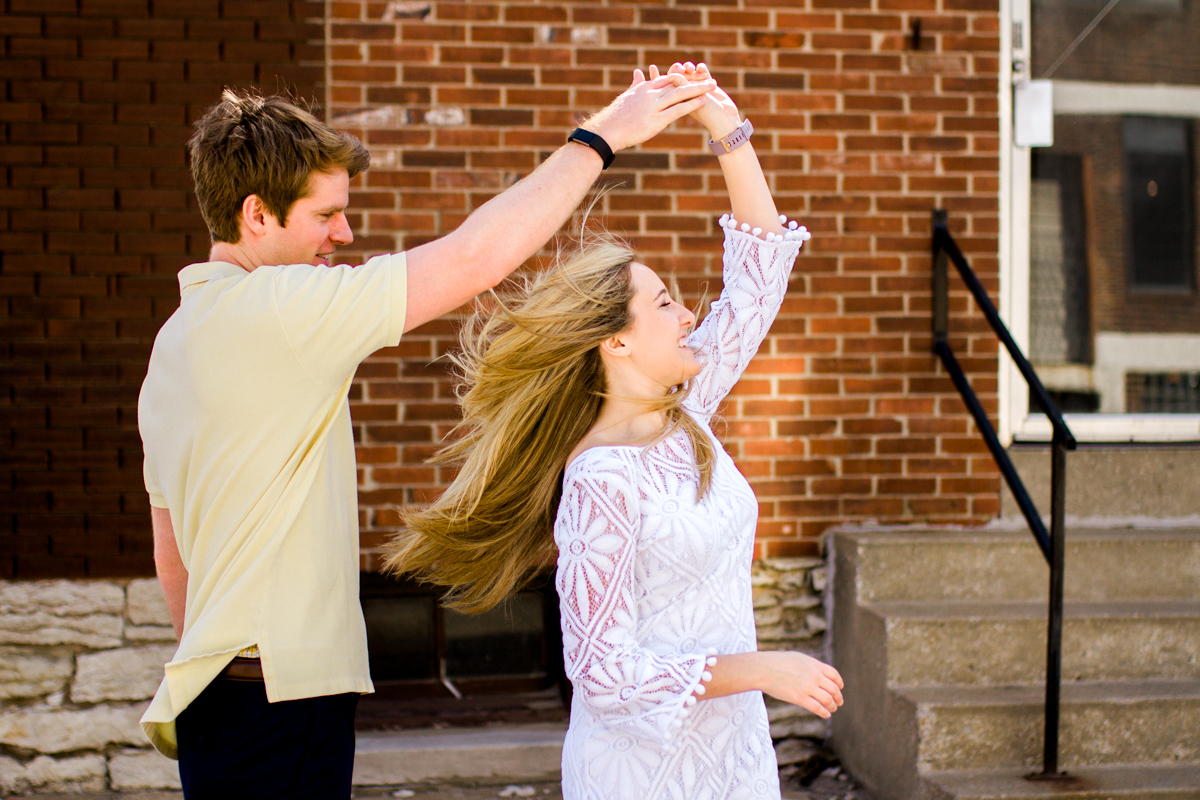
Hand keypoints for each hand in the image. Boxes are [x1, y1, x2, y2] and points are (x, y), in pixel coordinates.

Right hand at [583, 69, 714, 152]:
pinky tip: (702, 102)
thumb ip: (635, 83)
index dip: (683, 77)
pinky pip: (677, 110)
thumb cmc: (616, 116)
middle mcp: (651, 94)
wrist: (608, 130)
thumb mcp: (627, 96)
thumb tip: (638, 71)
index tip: (696, 75)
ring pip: (680, 94)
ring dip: (698, 90)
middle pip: (677, 84)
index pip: (668, 78)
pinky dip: (691, 105)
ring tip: (712, 87)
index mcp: (645, 88)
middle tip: (711, 79)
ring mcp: (654, 107)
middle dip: (695, 81)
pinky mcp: (656, 120)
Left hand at [659, 62, 741, 141]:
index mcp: (676, 99)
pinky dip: (701, 68)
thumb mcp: (692, 100)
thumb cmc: (706, 113)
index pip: (665, 84)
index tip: (663, 71)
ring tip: (692, 69)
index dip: (662, 76)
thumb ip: (682, 86)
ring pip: (689, 72)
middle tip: (682, 69)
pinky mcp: (707, 84)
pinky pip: (702, 72)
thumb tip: (669, 75)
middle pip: (677, 75)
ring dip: (689, 67)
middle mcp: (685, 93)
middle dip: (679, 69)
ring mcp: (696, 88)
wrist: (726, 119)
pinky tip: (702, 69)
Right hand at [754, 651, 843, 718]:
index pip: (834, 675)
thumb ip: (810, 665)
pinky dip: (824, 712)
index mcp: (814, 664)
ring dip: (833, 706)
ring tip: (832, 709)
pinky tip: (826, 714)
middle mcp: (814, 675)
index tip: (839, 688)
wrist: (763, 669)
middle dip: (838, 697)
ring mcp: (808, 687)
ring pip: (828, 699)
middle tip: (839, 702)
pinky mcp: (800, 698)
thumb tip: (818, 673)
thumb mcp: (797, 658)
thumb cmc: (777, 662)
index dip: (839, 683)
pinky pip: (818, 708)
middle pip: (834, 689)